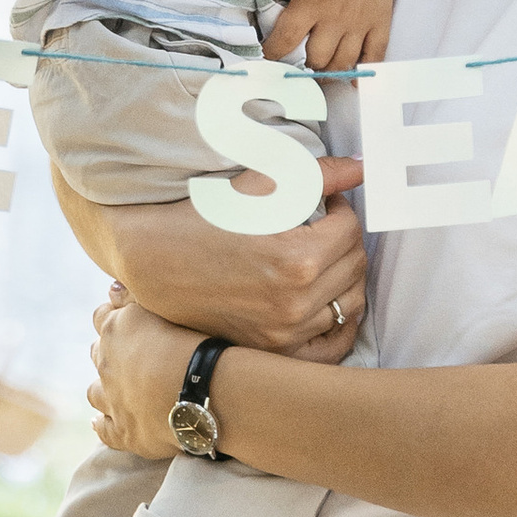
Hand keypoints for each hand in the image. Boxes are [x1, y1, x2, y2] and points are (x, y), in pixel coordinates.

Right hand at [54, 162, 367, 359]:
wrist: (154, 261)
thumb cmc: (203, 216)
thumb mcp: (258, 186)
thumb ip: (318, 175)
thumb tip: (363, 166)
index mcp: (296, 258)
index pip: (351, 230)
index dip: (342, 211)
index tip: (327, 207)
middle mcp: (295, 302)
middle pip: (355, 265)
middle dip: (345, 241)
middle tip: (325, 230)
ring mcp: (285, 333)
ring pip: (351, 303)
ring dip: (345, 276)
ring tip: (324, 260)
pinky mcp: (274, 350)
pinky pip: (333, 345)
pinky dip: (342, 324)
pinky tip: (332, 302)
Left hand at [88, 293, 203, 452]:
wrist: (203, 389)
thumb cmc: (193, 339)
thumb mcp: (164, 304)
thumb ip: (135, 294)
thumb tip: (110, 288)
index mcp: (116, 329)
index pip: (102, 316)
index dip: (113, 316)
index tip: (126, 318)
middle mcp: (107, 364)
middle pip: (98, 353)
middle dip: (108, 352)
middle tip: (129, 354)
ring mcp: (113, 400)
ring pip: (95, 392)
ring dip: (103, 388)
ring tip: (115, 388)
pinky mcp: (124, 431)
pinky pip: (104, 430)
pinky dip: (101, 425)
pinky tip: (99, 423)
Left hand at [252, 0, 393, 72]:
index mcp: (311, 3)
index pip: (287, 38)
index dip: (274, 53)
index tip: (267, 58)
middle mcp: (335, 18)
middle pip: (316, 58)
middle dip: (304, 67)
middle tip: (296, 69)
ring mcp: (359, 23)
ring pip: (342, 62)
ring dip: (329, 73)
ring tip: (319, 73)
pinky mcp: (379, 23)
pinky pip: (374, 55)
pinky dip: (364, 71)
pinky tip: (354, 79)